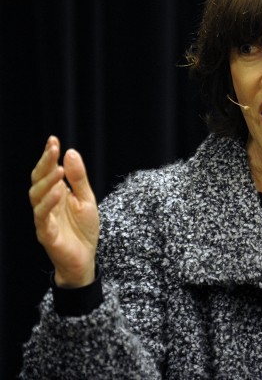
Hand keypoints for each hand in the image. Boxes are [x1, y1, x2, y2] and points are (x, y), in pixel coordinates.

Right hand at [29, 136, 98, 287]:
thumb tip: (70, 153)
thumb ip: (79, 179)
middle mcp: (46, 205)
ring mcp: (44, 219)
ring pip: (36, 197)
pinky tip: (58, 192)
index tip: (53, 140)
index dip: (48, 156)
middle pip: (38, 181)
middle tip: (53, 148)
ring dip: (47, 182)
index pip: (46, 172)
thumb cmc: (83, 230)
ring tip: (58, 169)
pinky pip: (43, 217)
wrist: (85, 259)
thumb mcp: (87, 199)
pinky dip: (49, 203)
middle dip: (44, 163)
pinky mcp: (47, 234)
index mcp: (55, 195)